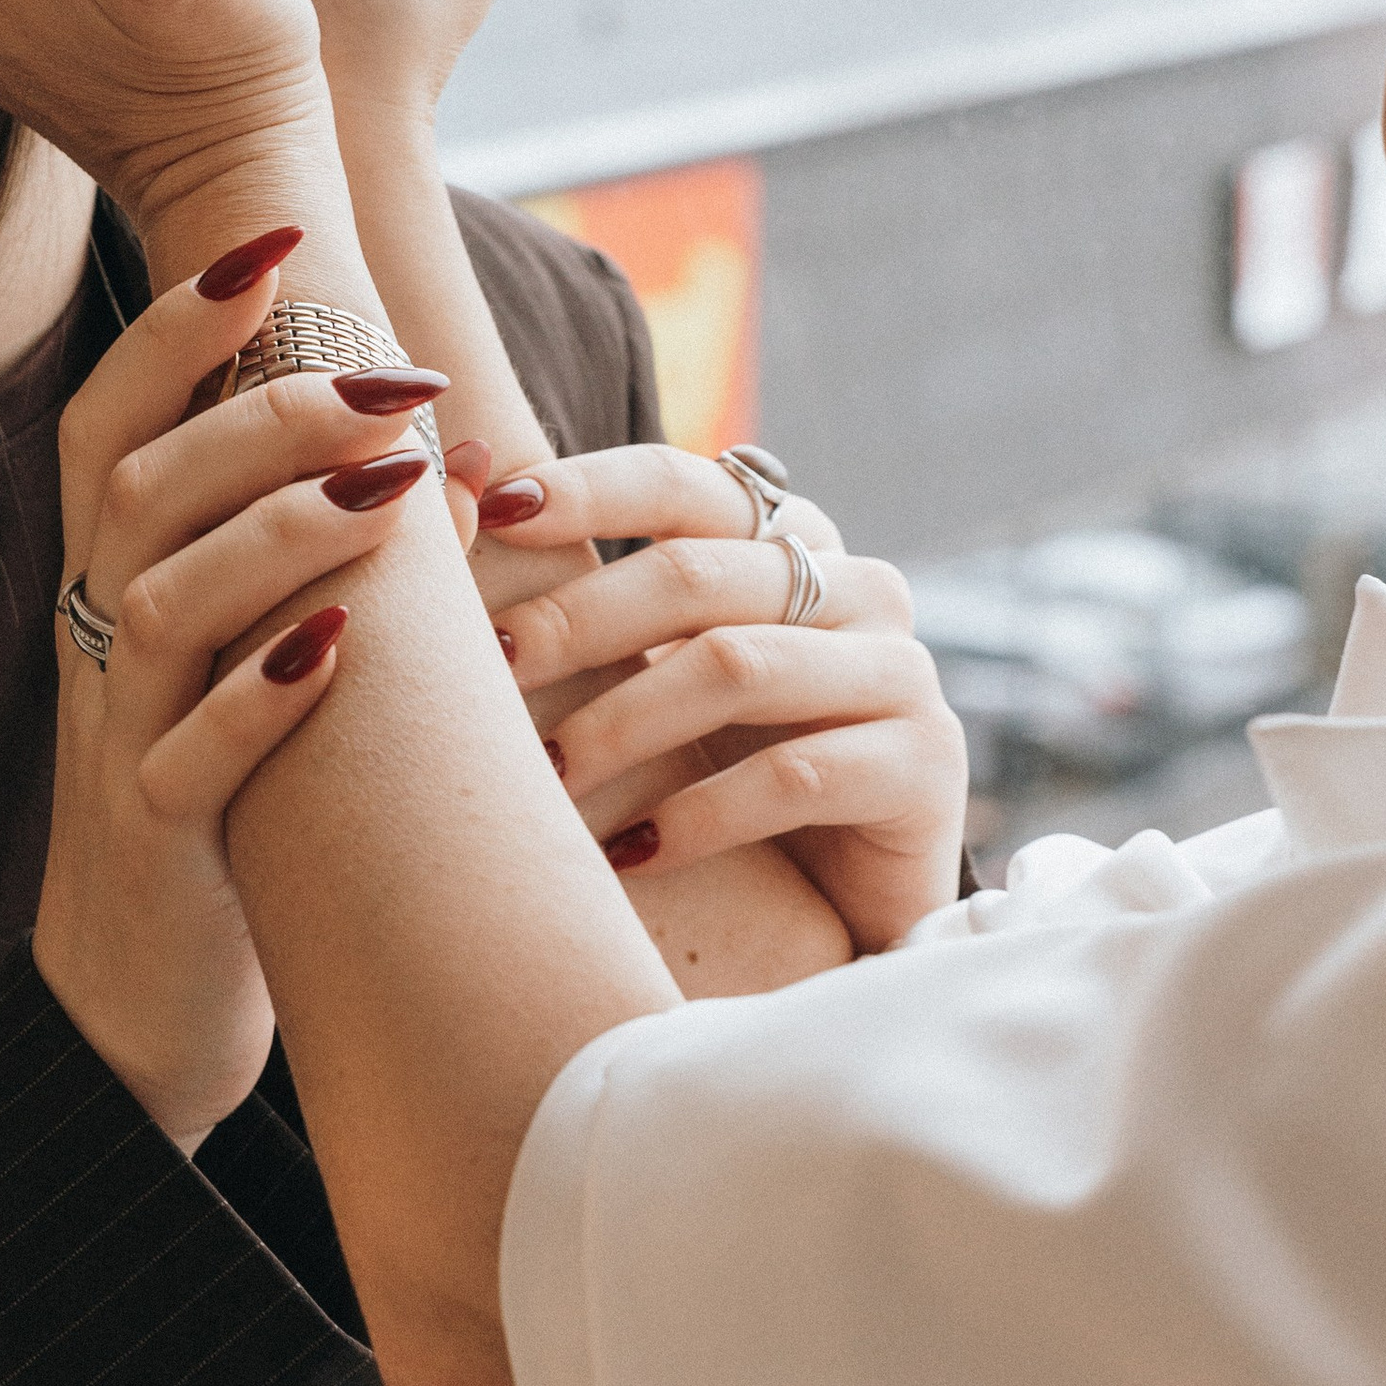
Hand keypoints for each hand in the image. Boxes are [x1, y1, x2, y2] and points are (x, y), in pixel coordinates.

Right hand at [35, 246, 450, 1151]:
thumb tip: (452, 442)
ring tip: (389, 487)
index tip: (271, 244)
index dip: (175, 326)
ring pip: (157, 608)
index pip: (107, 419)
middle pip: (138, 488)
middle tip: (389, 374)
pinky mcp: (159, 847)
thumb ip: (309, 549)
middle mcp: (98, 644)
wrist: (134, 1006)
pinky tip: (333, 651)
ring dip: (274, 533)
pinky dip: (258, 700)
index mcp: (111, 582)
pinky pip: (189, 762)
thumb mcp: (243, 654)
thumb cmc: (220, 798)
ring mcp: (117, 743)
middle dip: (261, 412)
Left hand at [470, 446, 969, 954]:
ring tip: (545, 772)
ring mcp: (902, 671)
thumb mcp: (663, 670)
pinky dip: (699, 814)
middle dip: (579, 619)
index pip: (683, 485)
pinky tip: (632, 853)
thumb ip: (595, 597)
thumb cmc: (725, 765)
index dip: (589, 489)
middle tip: (492, 666)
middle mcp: (858, 587)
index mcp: (792, 540)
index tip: (495, 510)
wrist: (847, 900)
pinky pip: (797, 775)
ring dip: (623, 721)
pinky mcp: (928, 765)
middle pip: (697, 575)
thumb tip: (457, 489)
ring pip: (738, 665)